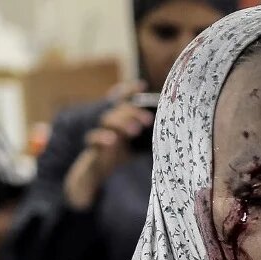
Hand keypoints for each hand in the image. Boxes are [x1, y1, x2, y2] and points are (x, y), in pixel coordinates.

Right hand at [64, 81, 153, 209]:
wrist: (96, 173)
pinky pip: (93, 138)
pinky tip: (112, 140)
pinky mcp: (92, 148)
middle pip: (119, 109)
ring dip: (121, 122)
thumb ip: (147, 139)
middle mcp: (109, 125)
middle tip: (148, 121)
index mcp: (120, 121)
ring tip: (135, 130)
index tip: (142, 85)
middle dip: (133, 112)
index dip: (129, 91)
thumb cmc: (118, 156)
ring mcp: (100, 134)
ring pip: (107, 120)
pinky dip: (102, 137)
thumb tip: (168, 134)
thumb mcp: (136, 146)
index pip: (124, 102)